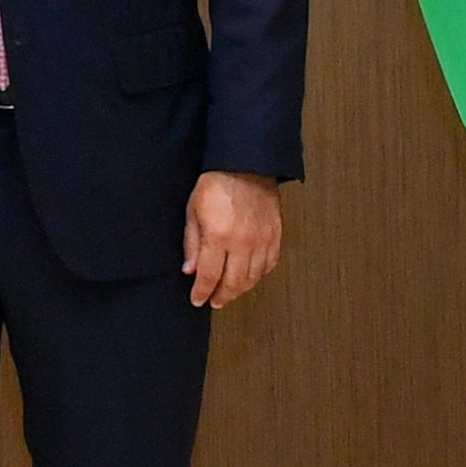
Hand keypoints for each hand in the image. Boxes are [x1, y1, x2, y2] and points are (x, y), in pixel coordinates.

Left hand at [183, 170, 282, 309]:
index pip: (209, 276)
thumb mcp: (193, 212)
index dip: (202, 292)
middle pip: (233, 283)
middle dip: (222, 296)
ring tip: (230, 292)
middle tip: (215, 301)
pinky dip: (259, 275)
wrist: (245, 164)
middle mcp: (242, 242)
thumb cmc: (216, 184)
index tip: (197, 299)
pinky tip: (250, 276)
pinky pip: (270, 264)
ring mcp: (262, 240)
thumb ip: (192, 244)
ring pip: (253, 278)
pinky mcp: (275, 235)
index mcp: (218, 236)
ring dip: (241, 289)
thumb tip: (190, 271)